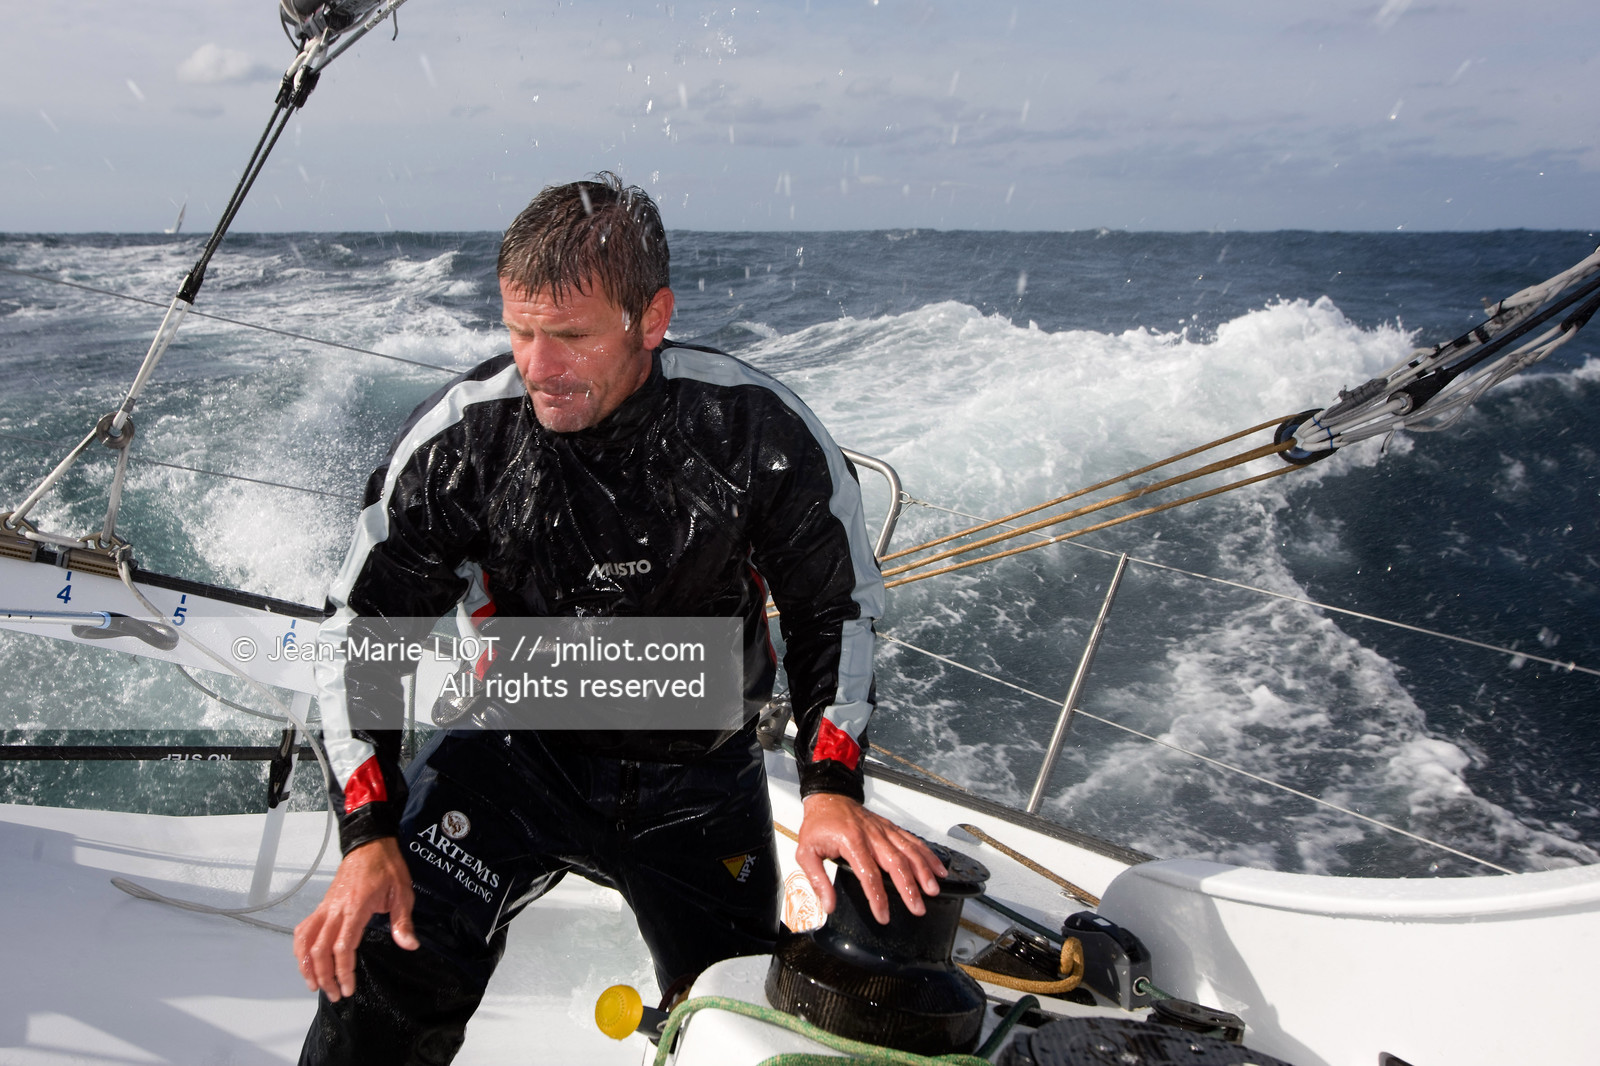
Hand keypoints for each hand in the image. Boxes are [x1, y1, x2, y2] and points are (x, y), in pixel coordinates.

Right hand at [293, 837, 417, 1000]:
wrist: (370, 843)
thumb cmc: (387, 866)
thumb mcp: (403, 892)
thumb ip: (403, 921)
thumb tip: (410, 945)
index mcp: (355, 908)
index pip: (342, 947)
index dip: (342, 971)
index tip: (348, 988)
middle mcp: (335, 909)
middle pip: (320, 949)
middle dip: (324, 976)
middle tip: (335, 994)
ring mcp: (326, 907)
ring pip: (305, 940)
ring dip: (306, 965)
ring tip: (314, 985)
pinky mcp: (322, 905)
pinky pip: (304, 929)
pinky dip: (300, 947)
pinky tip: (305, 960)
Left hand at [795, 793, 946, 923]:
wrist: (829, 798)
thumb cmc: (818, 825)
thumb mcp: (806, 852)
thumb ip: (818, 880)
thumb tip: (828, 906)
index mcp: (851, 842)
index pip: (868, 874)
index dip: (878, 897)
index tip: (883, 916)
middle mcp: (872, 836)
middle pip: (895, 863)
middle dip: (909, 887)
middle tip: (918, 908)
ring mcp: (884, 831)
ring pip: (909, 851)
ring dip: (923, 871)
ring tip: (933, 890)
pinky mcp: (891, 828)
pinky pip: (912, 841)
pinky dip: (927, 854)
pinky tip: (938, 868)